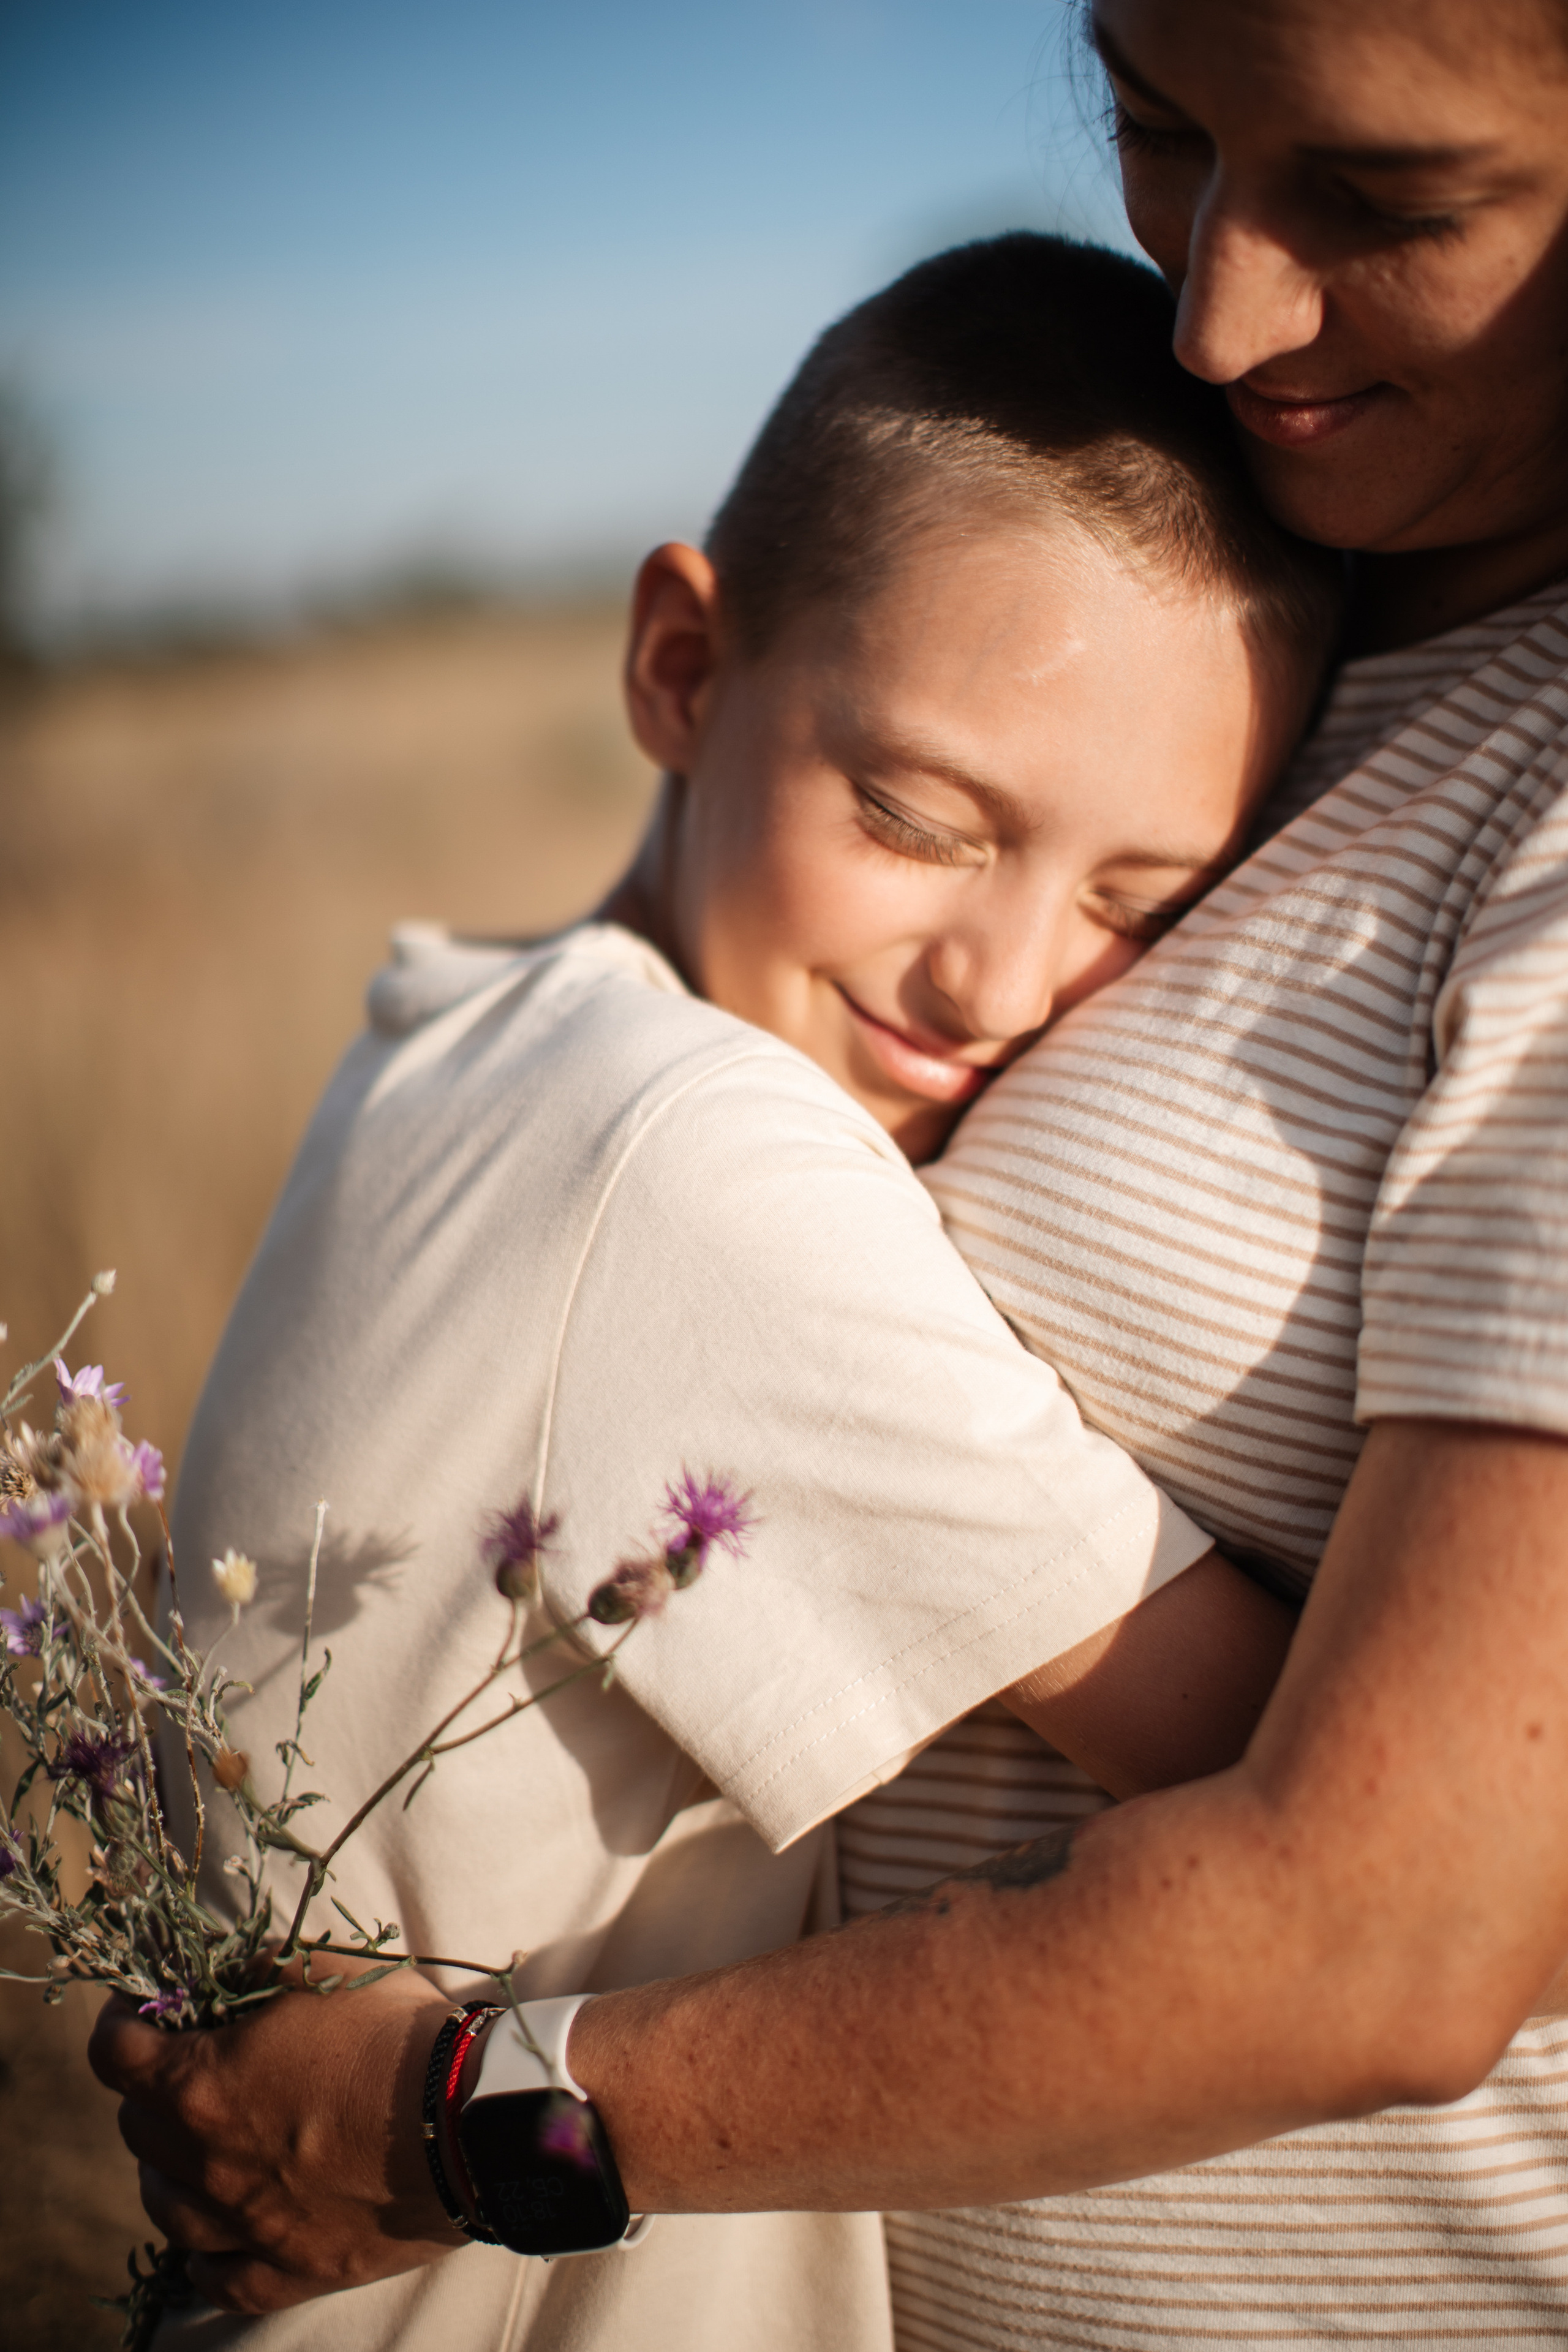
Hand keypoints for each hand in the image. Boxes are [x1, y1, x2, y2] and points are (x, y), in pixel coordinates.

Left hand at [88, 1963, 463, 2314]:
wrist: (469, 2122)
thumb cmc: (398, 2036)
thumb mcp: (327, 1969)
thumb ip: (261, 1966)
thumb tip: (225, 1967)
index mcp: (205, 2085)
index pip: (115, 2056)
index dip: (122, 2023)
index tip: (141, 2011)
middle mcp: (208, 2163)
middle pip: (136, 2129)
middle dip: (150, 2089)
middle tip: (188, 2066)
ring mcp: (245, 2226)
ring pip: (164, 2206)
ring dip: (168, 2167)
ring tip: (197, 2146)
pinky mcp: (288, 2270)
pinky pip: (216, 2278)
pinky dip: (204, 2254)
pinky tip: (215, 2233)